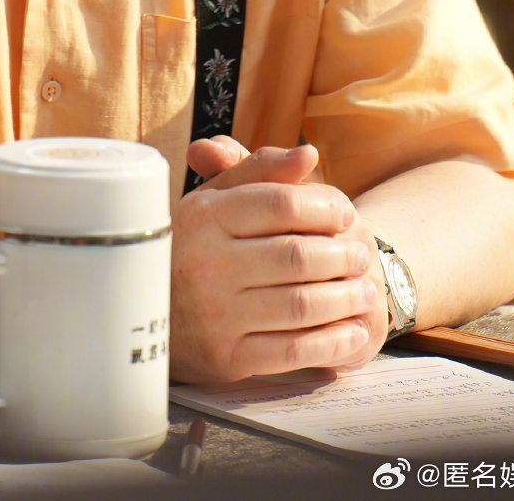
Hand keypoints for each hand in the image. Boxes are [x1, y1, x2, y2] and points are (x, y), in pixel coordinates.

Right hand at [170, 135, 387, 383]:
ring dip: (345, 299)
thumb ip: (260, 170)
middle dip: (342, 256)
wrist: (148, 310)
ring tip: (365, 289)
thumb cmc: (195, 244)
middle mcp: (207, 264)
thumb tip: (308, 154)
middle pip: (296, 256)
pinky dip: (332, 342)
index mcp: (205, 217)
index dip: (323, 206)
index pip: (279, 204)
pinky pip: (293, 351)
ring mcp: (216, 315)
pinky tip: (353, 330)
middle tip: (362, 255)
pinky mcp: (227, 359)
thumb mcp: (215, 198)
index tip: (346, 213)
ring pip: (300, 305)